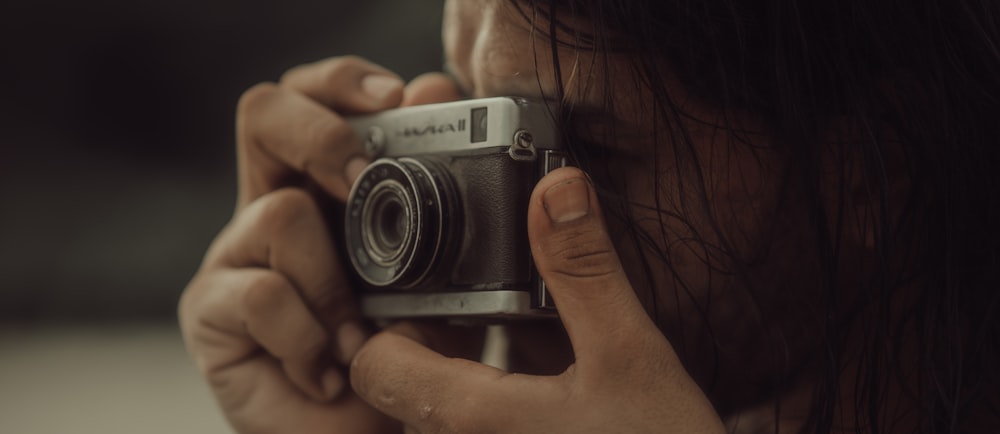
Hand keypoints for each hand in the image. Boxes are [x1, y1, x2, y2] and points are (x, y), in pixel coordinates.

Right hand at [178, 56, 467, 433]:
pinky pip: (260, 294)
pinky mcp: (210, 310)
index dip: (345, 82)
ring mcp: (237, 255)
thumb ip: (441, 196)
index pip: (317, 100)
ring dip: (333, 284)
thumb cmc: (404, 356)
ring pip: (280, 212)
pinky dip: (306, 337)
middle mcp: (275, 206)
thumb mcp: (442, 279)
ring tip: (357, 341)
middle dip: (321, 135)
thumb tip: (435, 95)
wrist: (365, 433)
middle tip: (361, 183)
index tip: (402, 96)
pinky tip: (323, 370)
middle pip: (266, 114)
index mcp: (328, 189)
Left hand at [349, 167, 726, 433]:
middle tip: (489, 304)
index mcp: (472, 420)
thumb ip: (586, 273)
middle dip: (440, 339)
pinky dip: (502, 395)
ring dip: (472, 370)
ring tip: (524, 338)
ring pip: (445, 411)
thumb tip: (556, 189)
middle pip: (406, 386)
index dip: (393, 320)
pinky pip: (484, 426)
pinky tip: (551, 378)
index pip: (373, 365)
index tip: (435, 291)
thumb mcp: (631, 357)